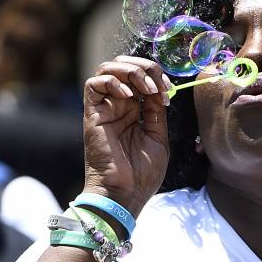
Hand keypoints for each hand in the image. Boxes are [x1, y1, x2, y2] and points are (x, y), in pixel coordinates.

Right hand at [81, 56, 171, 213]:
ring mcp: (104, 109)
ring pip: (107, 69)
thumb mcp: (158, 137)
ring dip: (130, 70)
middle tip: (159, 84)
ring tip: (146, 88)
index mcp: (133, 111)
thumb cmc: (142, 174)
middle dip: (145, 67)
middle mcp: (117, 106)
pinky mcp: (92, 115)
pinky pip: (93, 84)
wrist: (124, 195)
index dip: (156, 75)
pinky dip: (112, 82)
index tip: (169, 90)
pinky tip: (128, 96)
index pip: (140, 77)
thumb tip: (160, 89)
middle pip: (123, 66)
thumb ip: (156, 112)